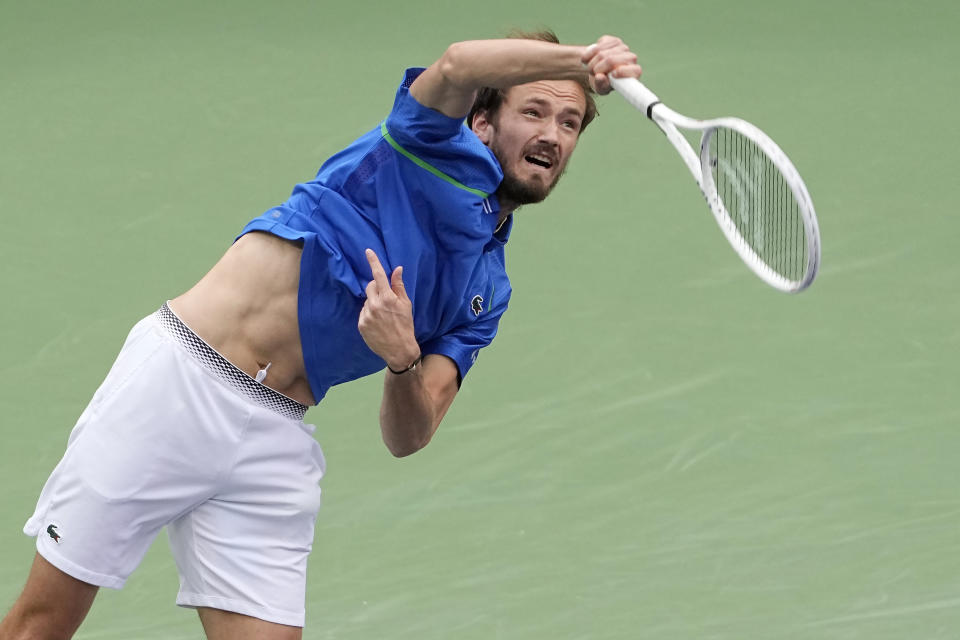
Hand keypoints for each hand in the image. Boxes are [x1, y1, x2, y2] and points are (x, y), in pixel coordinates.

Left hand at [358, 249, 420, 370]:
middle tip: (386, 298)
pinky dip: (369, 314)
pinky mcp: (361, 324)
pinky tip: (378, 323)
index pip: (378, 275)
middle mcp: (375, 305)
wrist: (399, 350)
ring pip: (367, 300)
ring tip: (383, 316)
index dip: (373, 262)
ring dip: (373, 303)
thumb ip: (399, 286)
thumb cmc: (406, 326)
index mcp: (388, 298)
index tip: (368, 251)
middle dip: (376, 288)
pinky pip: (363, 312)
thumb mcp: (406, 305)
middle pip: (370, 286)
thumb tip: (397, 269)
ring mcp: (366, 315)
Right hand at [581, 35, 641, 94]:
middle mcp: (631, 58)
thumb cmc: (603, 83)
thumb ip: (601, 85)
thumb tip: (599, 77)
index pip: (635, 70)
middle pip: (611, 60)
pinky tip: (589, 59)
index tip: (612, 75)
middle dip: (597, 67)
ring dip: (592, 62)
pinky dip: (589, 54)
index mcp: (633, 73)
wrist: (597, 71)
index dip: (623, 71)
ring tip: (590, 68)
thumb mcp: (601, 88)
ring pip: (602, 53)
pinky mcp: (612, 40)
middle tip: (592, 73)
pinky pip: (597, 46)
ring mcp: (622, 47)